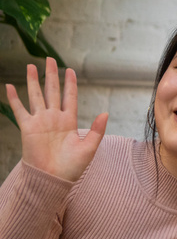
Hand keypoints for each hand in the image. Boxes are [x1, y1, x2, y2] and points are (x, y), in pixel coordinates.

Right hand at [5, 58, 107, 181]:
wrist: (53, 179)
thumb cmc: (72, 167)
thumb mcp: (89, 148)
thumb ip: (97, 130)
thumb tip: (105, 113)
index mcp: (70, 121)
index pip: (70, 97)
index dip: (70, 84)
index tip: (69, 70)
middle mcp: (54, 118)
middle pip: (52, 91)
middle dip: (51, 75)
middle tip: (49, 59)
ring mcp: (40, 121)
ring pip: (36, 96)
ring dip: (33, 81)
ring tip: (31, 66)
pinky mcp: (27, 127)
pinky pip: (19, 109)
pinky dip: (14, 98)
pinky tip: (9, 86)